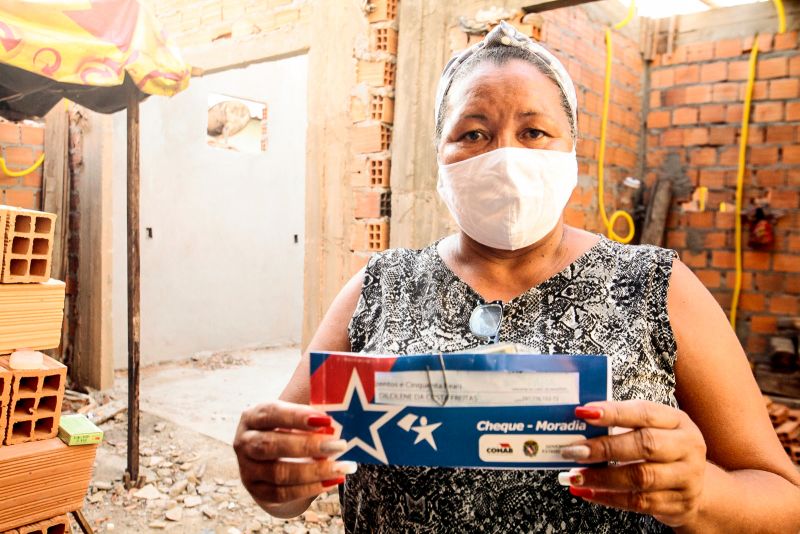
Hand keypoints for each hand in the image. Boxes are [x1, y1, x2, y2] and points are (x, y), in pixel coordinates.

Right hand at [233, 400, 356, 508]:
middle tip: (339, 445)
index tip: (326, 420)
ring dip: (314, 471)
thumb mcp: (292, 414)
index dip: (297, 416)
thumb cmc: (287, 428)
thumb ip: (310, 410)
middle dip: (308, 446)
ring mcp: (247, 469)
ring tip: (343, 467)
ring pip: (279, 473)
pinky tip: (331, 481)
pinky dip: (309, 489)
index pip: (272, 413)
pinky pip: (282, 493)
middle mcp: (244, 442)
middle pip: (272, 445)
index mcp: (252, 416)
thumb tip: (342, 406)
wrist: (268, 455)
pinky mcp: (257, 490)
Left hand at [559, 400, 706, 527]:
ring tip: (576, 475)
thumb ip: (622, 423)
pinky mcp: (679, 504)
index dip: (613, 412)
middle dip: (604, 447)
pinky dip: (608, 497)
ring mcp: (687, 477)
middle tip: (573, 450)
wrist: (695, 486)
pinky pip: (639, 502)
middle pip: (645, 445)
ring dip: (602, 477)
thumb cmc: (663, 449)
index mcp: (677, 420)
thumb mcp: (652, 428)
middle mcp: (687, 447)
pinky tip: (587, 492)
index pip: (644, 412)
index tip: (583, 413)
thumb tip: (580, 421)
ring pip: (641, 477)